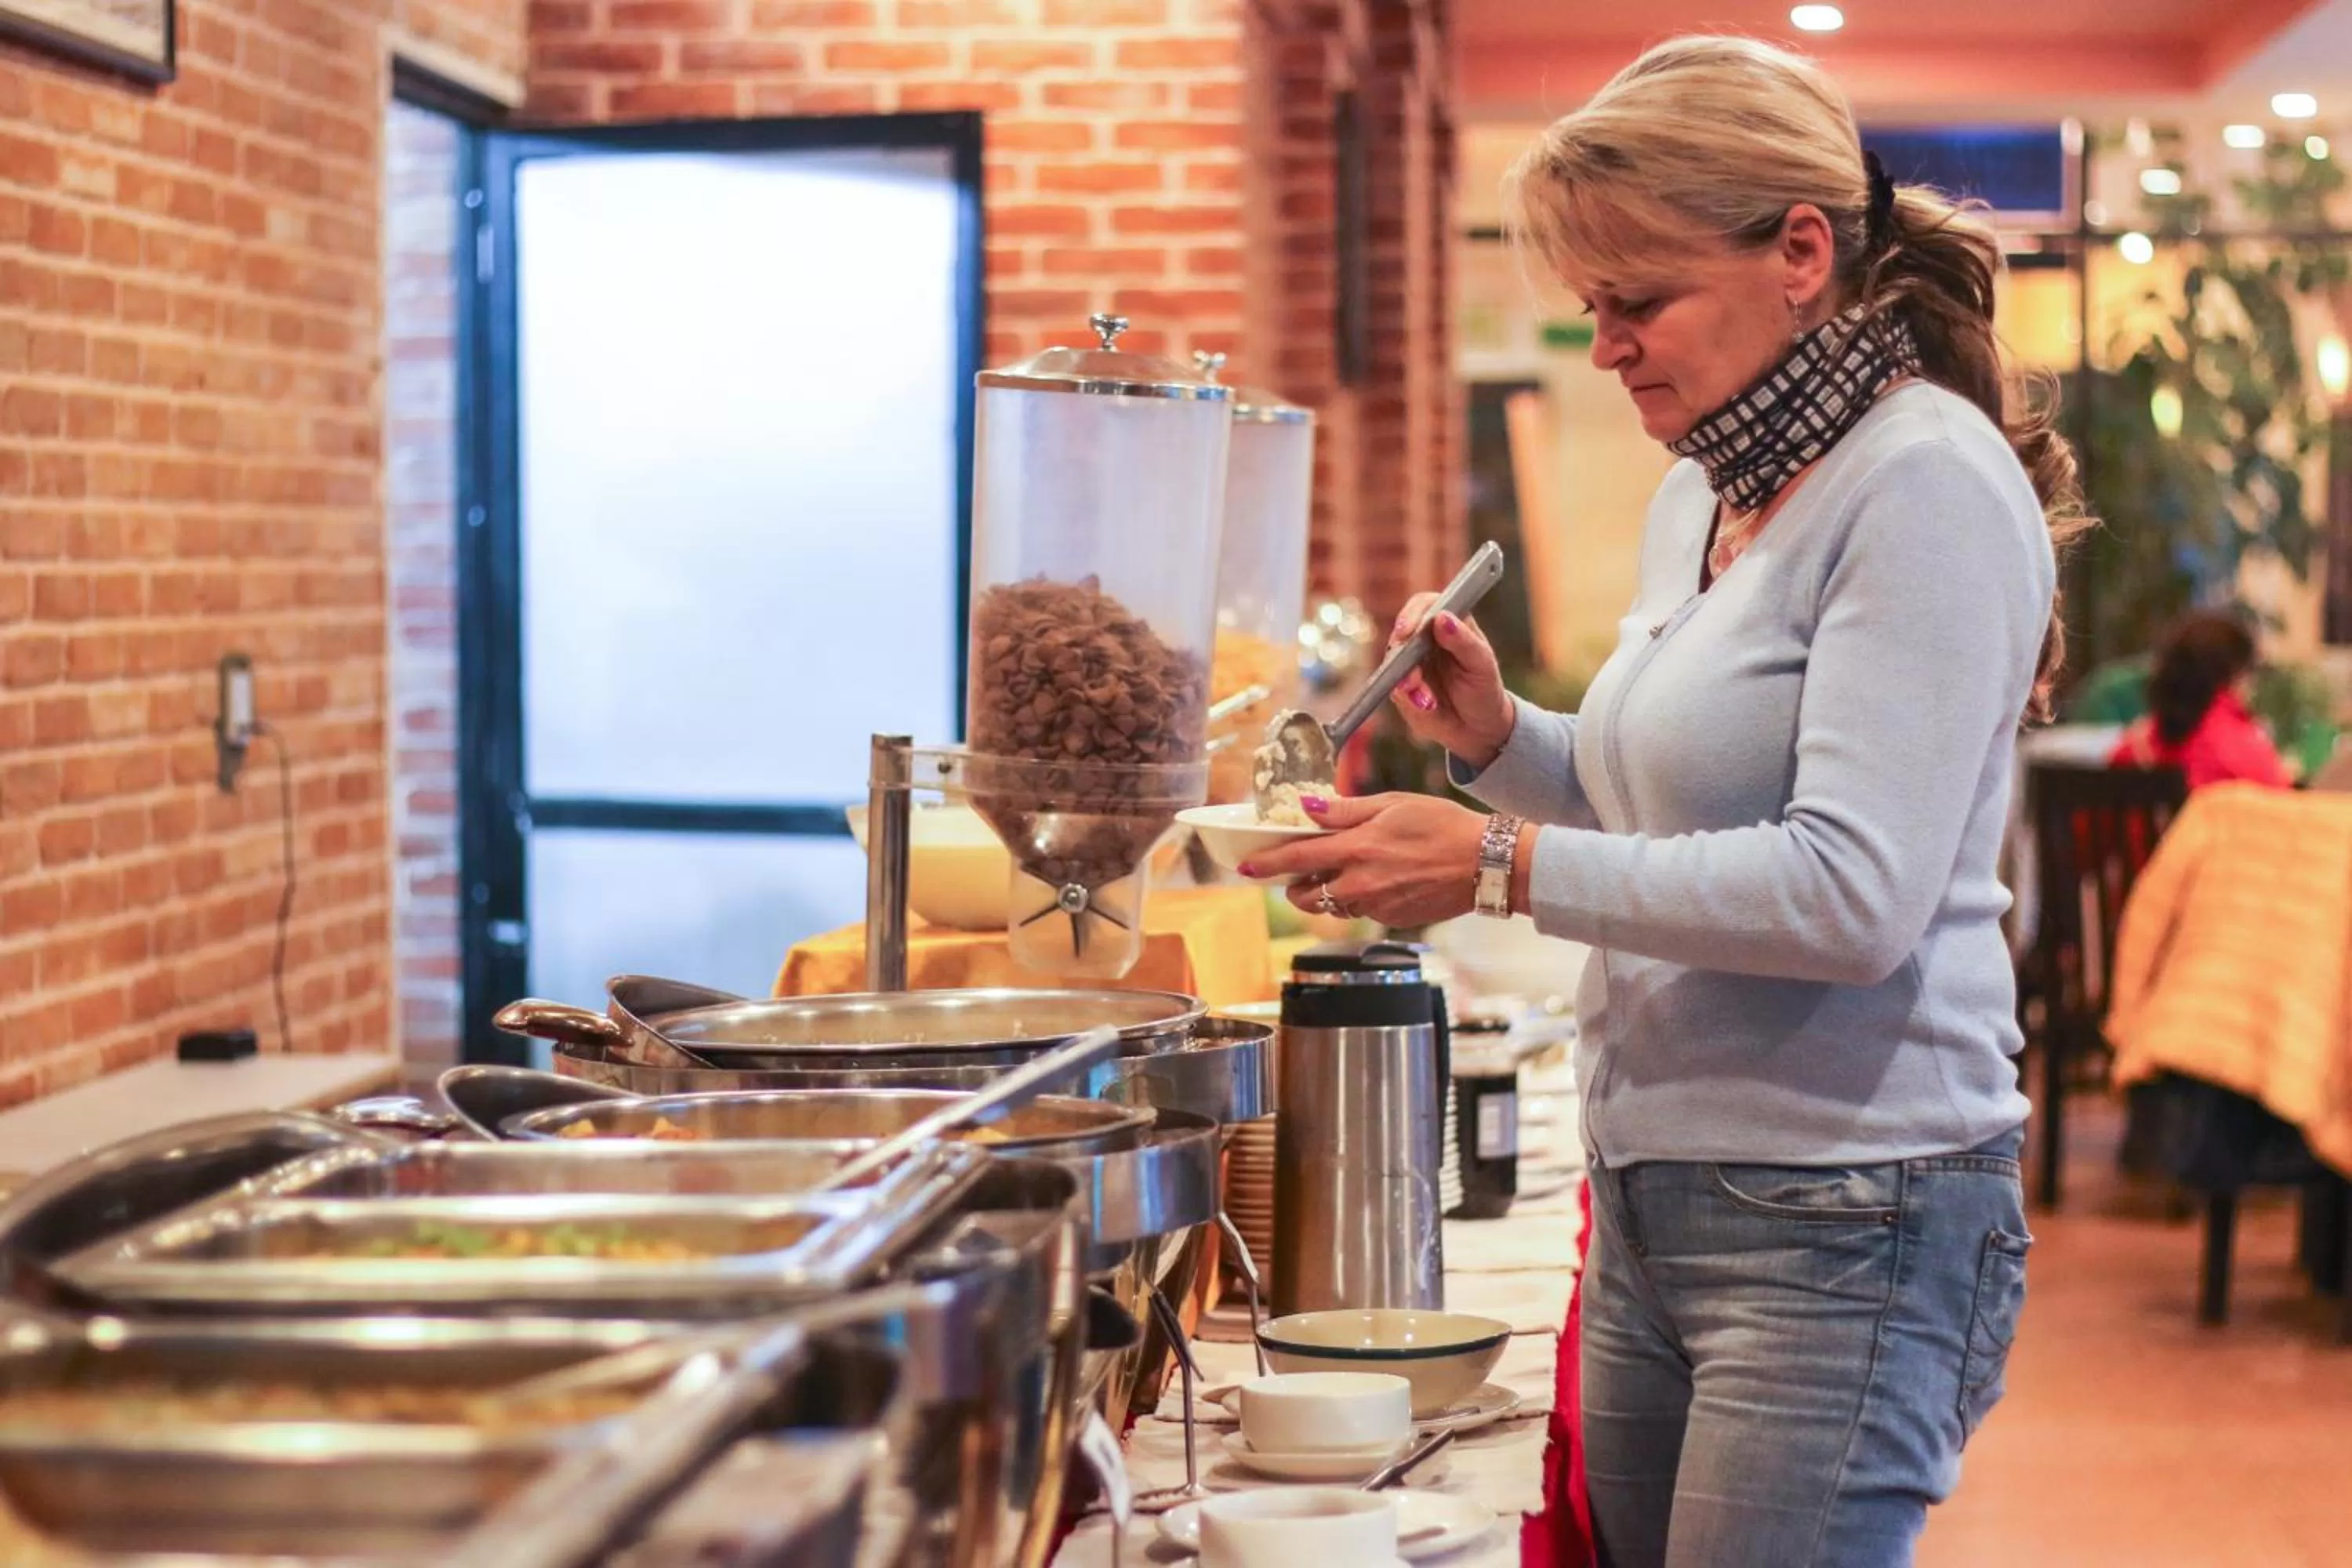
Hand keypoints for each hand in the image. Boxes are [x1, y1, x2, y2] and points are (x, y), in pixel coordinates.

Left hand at [1239, 793, 1490, 929]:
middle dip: (1296, 885)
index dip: (1266, 864)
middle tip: (1302, 869)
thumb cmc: (1443, 826)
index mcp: (1356, 850)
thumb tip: (1308, 808)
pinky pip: (1362, 911)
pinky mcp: (1392, 919)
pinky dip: (1360, 897)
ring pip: (1333, 906)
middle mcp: (1360, 884)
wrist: (1485, 864)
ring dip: (1328, 892)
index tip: (1245, 867)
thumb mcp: (1393, 804)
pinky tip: (1382, 879)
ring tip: (1347, 870)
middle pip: (1307, 895)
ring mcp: (1376, 906)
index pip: (1296, 859)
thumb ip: (1346, 811)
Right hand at [1387, 594, 1514, 769]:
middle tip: (1413, 680)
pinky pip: (1395, 689)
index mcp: (1449, 624)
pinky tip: (1427, 708)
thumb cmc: (1484, 690)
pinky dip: (1409, 699)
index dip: (1411, 615)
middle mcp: (1425, 640)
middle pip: (1401, 634)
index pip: (1423, 605)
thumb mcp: (1482, 666)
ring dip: (1406, 683)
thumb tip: (1442, 617)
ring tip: (1428, 703)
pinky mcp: (1402, 687)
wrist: (1477, 727)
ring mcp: (1411, 663)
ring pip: (1393, 664)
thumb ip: (1463, 642)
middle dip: (1402, 657)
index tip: (1406, 632)